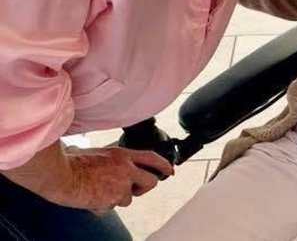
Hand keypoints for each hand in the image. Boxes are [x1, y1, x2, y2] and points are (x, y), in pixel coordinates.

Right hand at [51, 146, 172, 211]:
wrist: (60, 174)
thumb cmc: (72, 162)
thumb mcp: (98, 153)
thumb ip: (112, 160)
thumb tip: (112, 164)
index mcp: (123, 154)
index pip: (152, 158)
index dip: (163, 165)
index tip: (170, 171)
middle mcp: (126, 168)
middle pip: (150, 182)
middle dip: (143, 188)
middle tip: (132, 189)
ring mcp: (120, 184)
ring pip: (128, 199)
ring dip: (114, 198)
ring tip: (97, 190)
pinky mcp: (112, 199)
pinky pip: (110, 208)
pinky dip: (100, 206)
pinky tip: (90, 197)